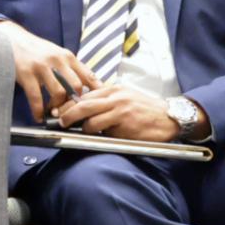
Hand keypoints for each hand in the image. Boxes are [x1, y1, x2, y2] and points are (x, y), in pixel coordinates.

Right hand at [0, 20, 102, 122]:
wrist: (11, 39)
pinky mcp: (26, 73)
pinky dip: (38, 111)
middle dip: (74, 102)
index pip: (88, 76)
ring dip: (57, 107)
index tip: (95, 105)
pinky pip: (36, 97)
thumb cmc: (36, 50)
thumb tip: (89, 86)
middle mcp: (57, 60)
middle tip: (69, 111)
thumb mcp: (57, 55)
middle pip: (76, 86)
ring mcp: (41, 66)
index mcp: (67, 56)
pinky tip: (39, 117)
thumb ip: (71, 68)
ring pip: (59, 92)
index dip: (94, 93)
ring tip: (53, 113)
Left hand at [57, 84, 207, 141]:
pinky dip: (98, 134)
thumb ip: (104, 101)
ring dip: (83, 128)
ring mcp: (120, 109)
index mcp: (112, 89)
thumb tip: (80, 109)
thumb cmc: (144, 110)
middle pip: (82, 104)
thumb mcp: (124, 97)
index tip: (56, 110)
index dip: (67, 103)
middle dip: (66, 115)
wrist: (169, 117)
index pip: (83, 94)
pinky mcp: (126, 124)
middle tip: (60, 122)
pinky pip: (103, 130)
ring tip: (83, 132)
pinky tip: (101, 136)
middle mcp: (115, 96)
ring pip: (90, 119)